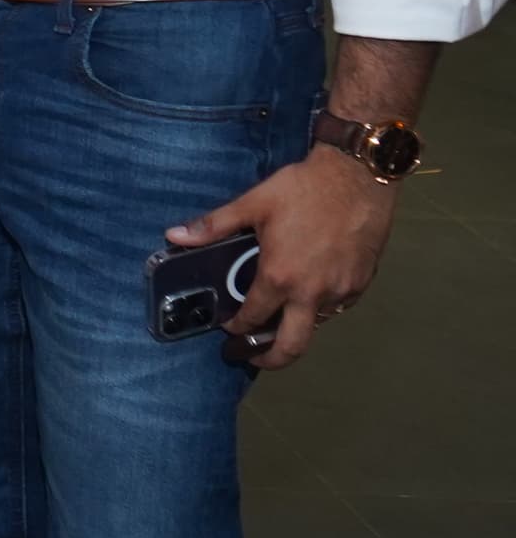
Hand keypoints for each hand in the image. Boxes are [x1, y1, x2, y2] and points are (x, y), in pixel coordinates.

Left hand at [171, 147, 395, 369]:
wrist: (359, 177)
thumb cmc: (304, 188)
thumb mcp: (253, 203)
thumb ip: (213, 225)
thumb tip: (174, 236)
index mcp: (280, 277)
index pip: (253, 318)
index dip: (236, 327)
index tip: (228, 328)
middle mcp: (312, 293)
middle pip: (291, 346)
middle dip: (269, 360)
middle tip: (253, 357)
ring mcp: (341, 292)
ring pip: (316, 324)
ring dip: (296, 328)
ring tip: (279, 319)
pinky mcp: (362, 284)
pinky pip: (337, 307)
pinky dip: (319, 308)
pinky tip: (308, 292)